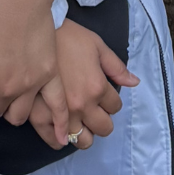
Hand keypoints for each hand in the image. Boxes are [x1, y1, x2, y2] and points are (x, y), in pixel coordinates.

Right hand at [28, 20, 137, 150]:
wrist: (38, 34)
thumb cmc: (70, 37)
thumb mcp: (98, 46)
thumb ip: (116, 68)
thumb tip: (135, 82)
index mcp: (97, 87)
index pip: (115, 107)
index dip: (112, 101)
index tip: (104, 94)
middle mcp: (82, 105)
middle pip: (103, 128)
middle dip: (103, 119)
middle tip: (95, 109)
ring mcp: (61, 114)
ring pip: (82, 140)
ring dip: (85, 132)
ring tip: (80, 121)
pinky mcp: (41, 116)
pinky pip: (55, 140)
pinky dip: (61, 140)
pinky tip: (63, 132)